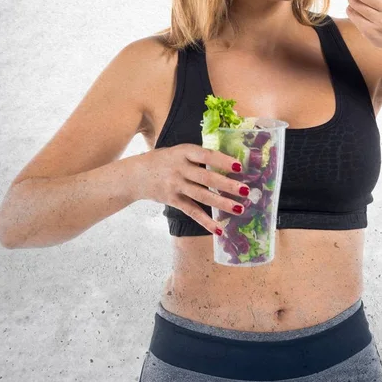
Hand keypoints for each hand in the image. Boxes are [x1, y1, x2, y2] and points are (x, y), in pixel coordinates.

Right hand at [133, 144, 250, 234]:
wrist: (135, 175)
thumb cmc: (164, 160)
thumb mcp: (179, 151)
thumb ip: (198, 157)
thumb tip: (227, 162)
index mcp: (184, 152)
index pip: (206, 155)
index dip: (222, 161)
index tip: (239, 166)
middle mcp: (179, 168)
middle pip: (206, 178)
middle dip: (227, 185)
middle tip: (246, 190)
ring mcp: (175, 185)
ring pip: (202, 196)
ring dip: (222, 203)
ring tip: (239, 208)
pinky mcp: (172, 200)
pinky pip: (192, 211)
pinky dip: (205, 221)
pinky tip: (219, 229)